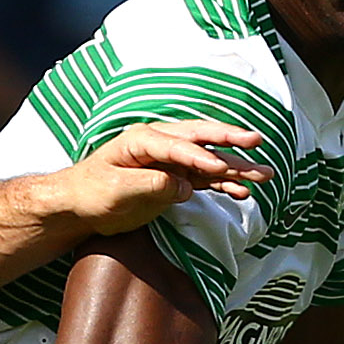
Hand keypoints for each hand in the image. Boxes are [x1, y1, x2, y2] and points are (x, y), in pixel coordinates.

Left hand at [57, 119, 274, 234]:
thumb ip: (149, 184)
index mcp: (143, 140)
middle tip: (256, 141)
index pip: (178, 146)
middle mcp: (161, 145)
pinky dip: (224, 187)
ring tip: (265, 174)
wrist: (78, 204)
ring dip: (236, 167)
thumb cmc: (90, 191)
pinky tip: (243, 193)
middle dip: (230, 141)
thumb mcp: (114, 189)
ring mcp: (170, 162)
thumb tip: (183, 186)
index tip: (219, 169)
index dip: (200, 157)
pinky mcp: (174, 179)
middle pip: (201, 139)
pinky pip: (204, 181)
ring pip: (209, 161)